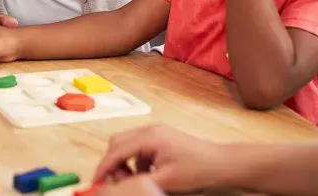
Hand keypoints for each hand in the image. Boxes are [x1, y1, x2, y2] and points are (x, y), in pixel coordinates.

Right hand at [94, 125, 230, 193]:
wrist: (221, 163)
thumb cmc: (198, 169)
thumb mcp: (165, 180)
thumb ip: (137, 182)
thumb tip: (115, 187)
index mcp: (149, 137)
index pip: (116, 151)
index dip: (104, 167)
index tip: (96, 182)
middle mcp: (149, 130)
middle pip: (117, 144)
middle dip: (113, 164)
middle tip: (117, 184)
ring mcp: (155, 133)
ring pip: (127, 146)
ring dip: (125, 164)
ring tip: (135, 181)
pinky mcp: (160, 139)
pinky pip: (138, 149)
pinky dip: (136, 163)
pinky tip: (147, 176)